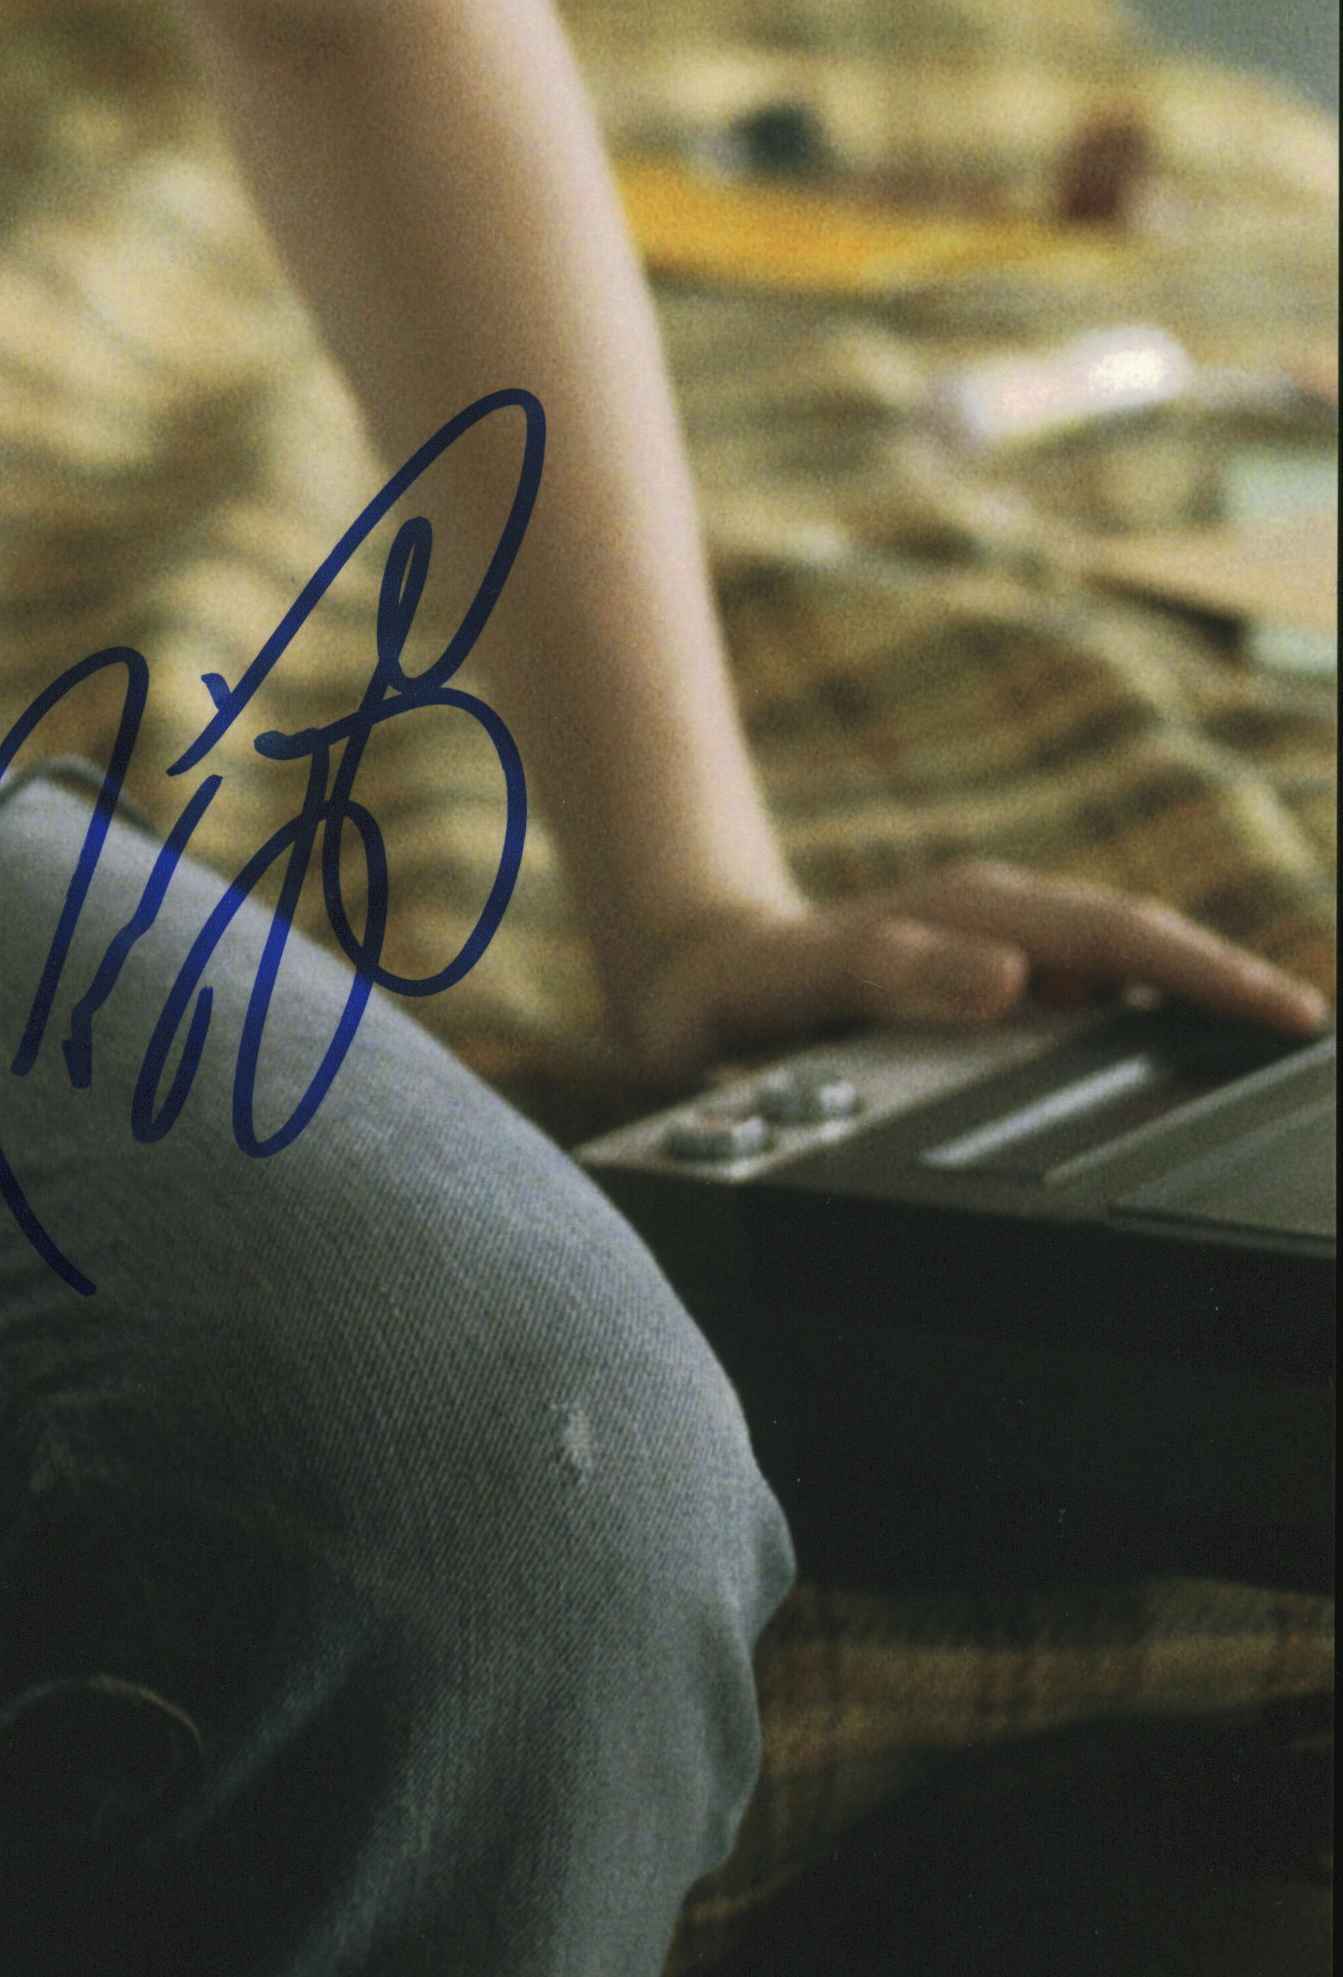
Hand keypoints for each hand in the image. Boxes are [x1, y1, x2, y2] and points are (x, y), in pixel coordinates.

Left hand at [618, 860, 1329, 1087]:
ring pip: (1123, 967)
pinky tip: (1188, 1060)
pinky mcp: (991, 983)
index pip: (1116, 940)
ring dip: (1197, 996)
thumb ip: (896, 973)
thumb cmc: (752, 983)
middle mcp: (998, 927)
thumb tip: (1015, 977)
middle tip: (1308, 1032)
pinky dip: (1148, 1016)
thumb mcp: (808, 979)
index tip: (1285, 1012)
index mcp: (972, 916)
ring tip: (1275, 1048)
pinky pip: (1089, 993)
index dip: (1204, 976)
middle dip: (1227, 982)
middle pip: (1137, 946)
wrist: (695, 982)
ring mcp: (1000, 952)